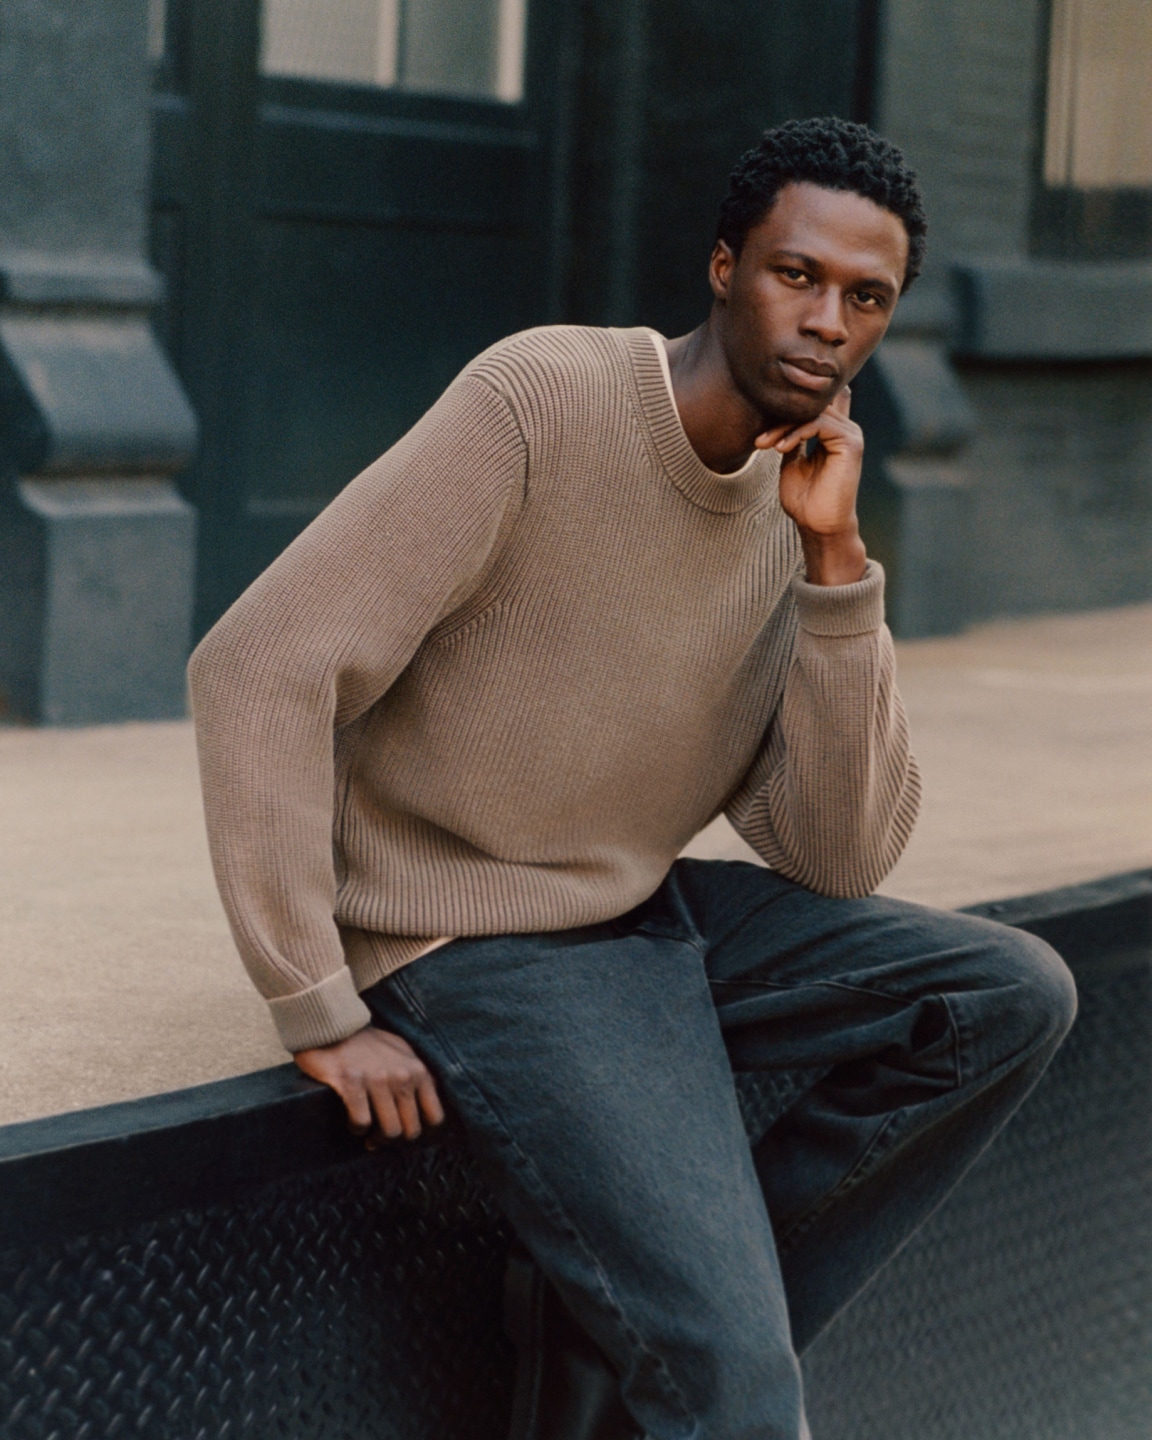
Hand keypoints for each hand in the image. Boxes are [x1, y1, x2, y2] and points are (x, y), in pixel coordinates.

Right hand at [294, 1025, 444, 1145]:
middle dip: (396, 1140)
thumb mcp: (403, 1053)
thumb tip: (428, 1104)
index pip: (435, 1117)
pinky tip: (353, 1122)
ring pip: (389, 1131)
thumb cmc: (370, 1044)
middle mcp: (402, 1076)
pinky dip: (357, 1128)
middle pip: (411, 1130)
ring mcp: (378, 1080)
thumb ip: (418, 1076)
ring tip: (368, 1135)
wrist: (336, 1026)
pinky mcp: (352, 1083)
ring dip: (377, 1139)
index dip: (422, 1131)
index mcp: (418, 1071)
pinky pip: (362, 1122)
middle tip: (382, 1138)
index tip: (406, 1131)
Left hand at [755, 386, 866, 585]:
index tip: (761, 433)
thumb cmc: (804, 499)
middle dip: (779, 419)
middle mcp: (844, 429)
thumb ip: (791, 437)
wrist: (818, 525)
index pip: (812, 404)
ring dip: (784, 427)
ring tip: (766, 445)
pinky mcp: (851, 443)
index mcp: (832, 432)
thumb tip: (778, 418)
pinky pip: (821, 423)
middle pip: (810, 405)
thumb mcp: (791, 461)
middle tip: (759, 442)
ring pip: (813, 412)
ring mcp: (850, 434)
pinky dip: (797, 432)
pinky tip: (781, 448)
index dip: (785, 410)